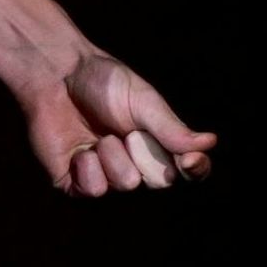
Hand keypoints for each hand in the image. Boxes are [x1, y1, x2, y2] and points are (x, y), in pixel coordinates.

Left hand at [25, 50, 216, 196]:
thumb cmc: (102, 82)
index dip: (194, 170)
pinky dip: (88, 168)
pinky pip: (93, 191)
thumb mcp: (143, 101)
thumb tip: (209, 142)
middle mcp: (136, 165)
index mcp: (158, 145)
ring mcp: (106, 176)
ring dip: (113, 155)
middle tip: (127, 131)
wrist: (56, 75)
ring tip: (99, 135)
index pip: (189, 170)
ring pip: (126, 185)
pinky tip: (80, 150)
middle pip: (159, 182)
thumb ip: (171, 128)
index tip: (190, 162)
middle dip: (145, 153)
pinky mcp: (75, 183)